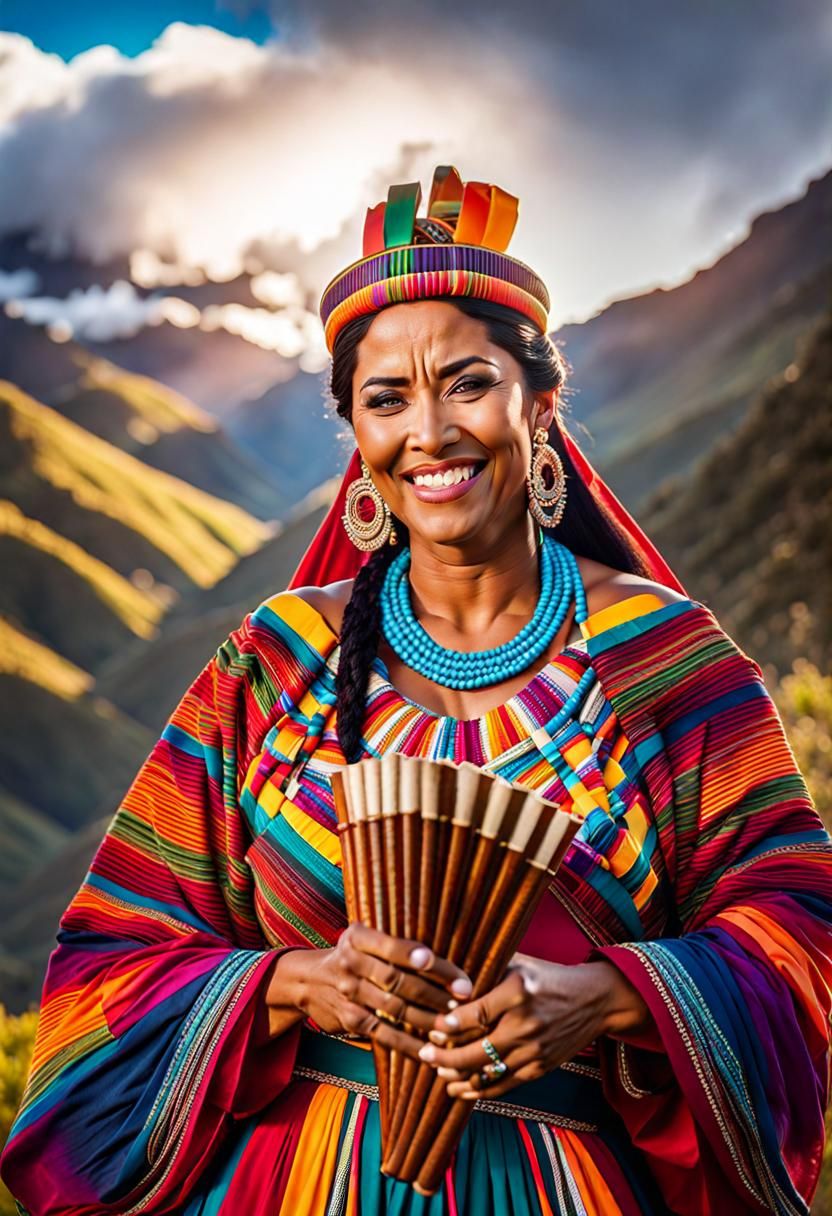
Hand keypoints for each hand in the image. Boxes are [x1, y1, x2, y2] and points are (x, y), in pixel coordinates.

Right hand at [266, 924, 471, 1059]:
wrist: (308, 981)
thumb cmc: (353, 956)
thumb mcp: (364, 939)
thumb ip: (395, 944)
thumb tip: (443, 954)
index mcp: (358, 936)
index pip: (396, 948)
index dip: (427, 963)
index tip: (456, 976)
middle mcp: (350, 962)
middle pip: (398, 980)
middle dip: (435, 993)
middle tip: (464, 1001)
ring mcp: (348, 993)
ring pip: (394, 1009)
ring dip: (427, 1019)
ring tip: (454, 1026)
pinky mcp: (350, 1020)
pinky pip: (384, 1034)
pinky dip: (409, 1044)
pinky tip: (430, 1050)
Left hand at [416, 953, 650, 1099]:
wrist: (594, 1000)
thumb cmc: (549, 977)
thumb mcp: (520, 962)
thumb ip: (487, 968)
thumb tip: (447, 974)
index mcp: (518, 992)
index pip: (475, 1014)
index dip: (449, 1024)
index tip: (432, 1025)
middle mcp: (526, 1024)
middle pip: (476, 1050)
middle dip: (445, 1055)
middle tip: (424, 1053)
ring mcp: (534, 1051)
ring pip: (487, 1072)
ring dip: (458, 1076)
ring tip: (438, 1072)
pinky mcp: (540, 1068)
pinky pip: (503, 1084)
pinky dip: (479, 1090)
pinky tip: (460, 1088)